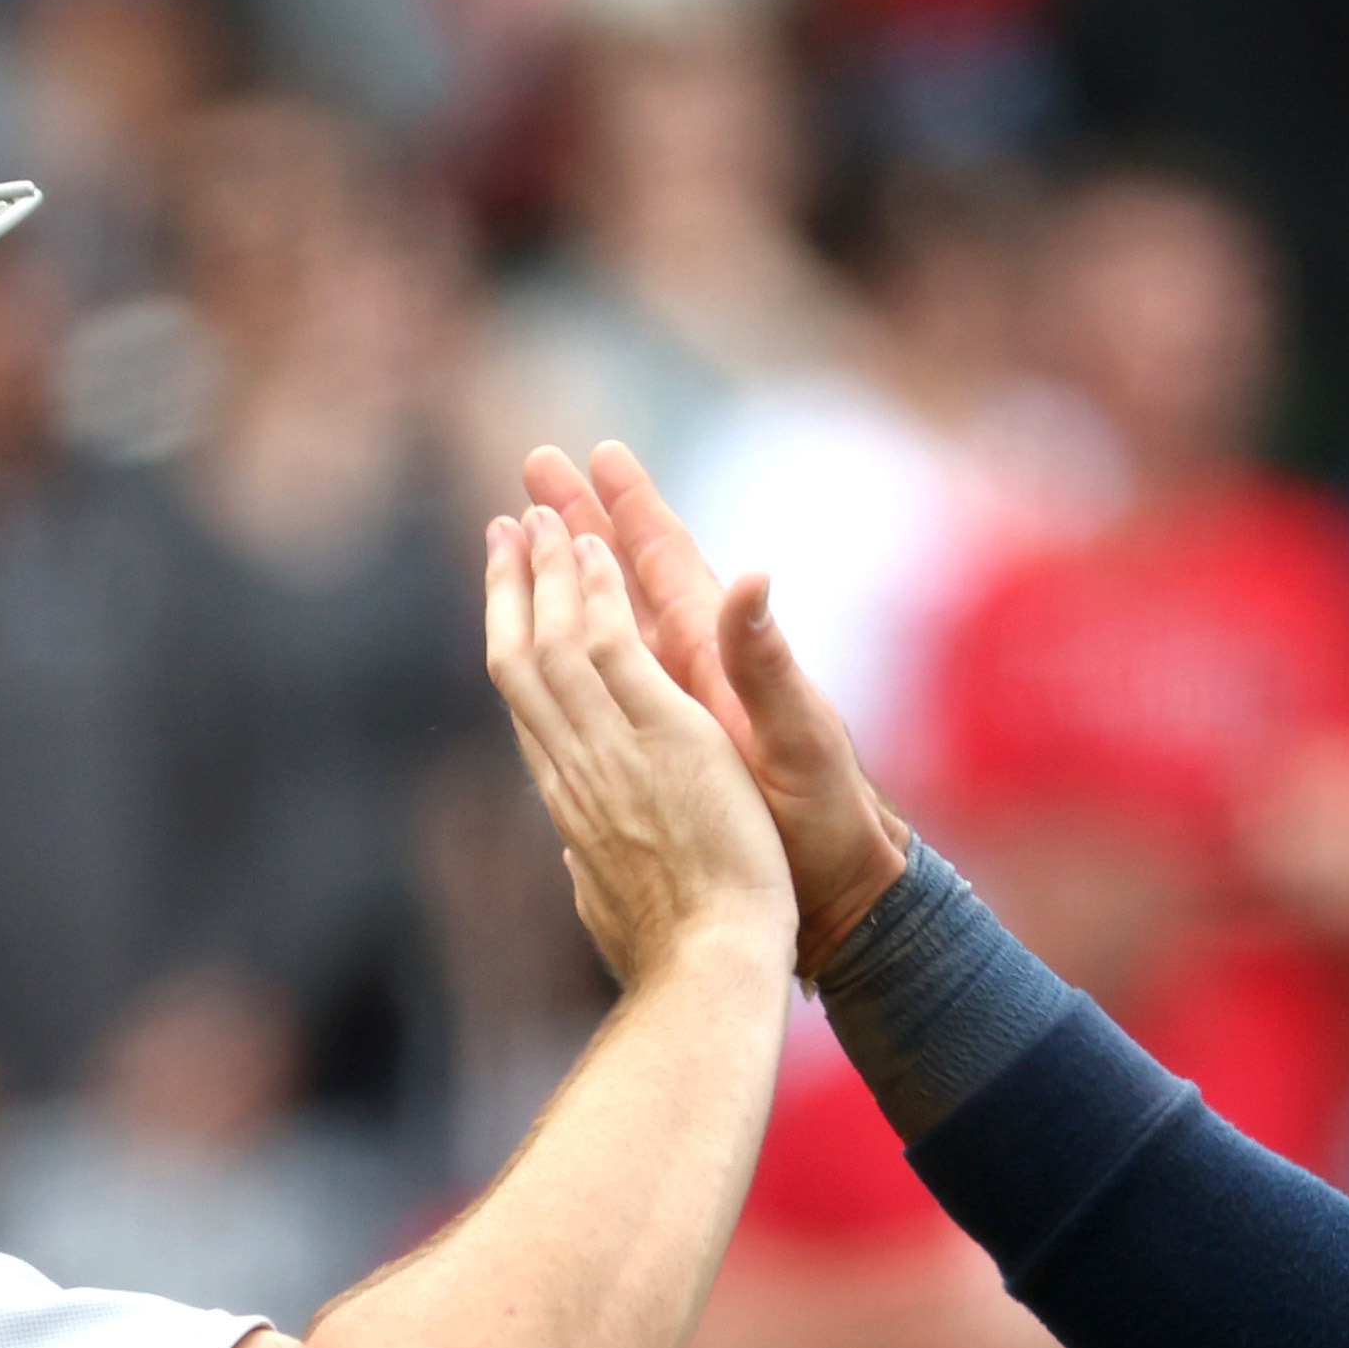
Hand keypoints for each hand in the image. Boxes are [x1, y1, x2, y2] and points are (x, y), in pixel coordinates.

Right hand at [524, 443, 912, 967]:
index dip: (631, 509)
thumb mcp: (798, 735)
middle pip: (622, 579)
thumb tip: (752, 578)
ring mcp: (671, 710)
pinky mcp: (659, 751)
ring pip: (602, 628)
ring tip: (519, 536)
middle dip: (580, 522)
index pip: (665, 563)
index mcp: (717, 657)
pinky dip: (571, 658)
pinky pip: (602, 692)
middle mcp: (690, 672)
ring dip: (563, 580)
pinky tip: (545, 646)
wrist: (829, 892)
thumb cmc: (826, 816)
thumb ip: (767, 662)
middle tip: (535, 467)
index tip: (599, 455)